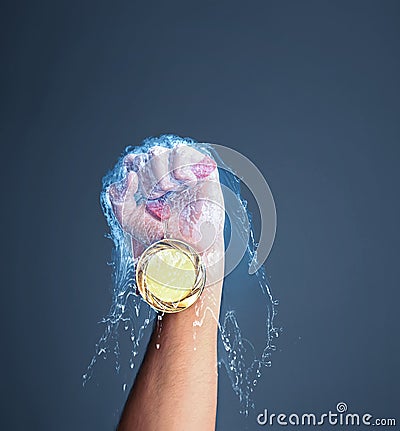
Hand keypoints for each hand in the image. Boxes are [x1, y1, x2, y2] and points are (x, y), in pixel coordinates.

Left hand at [108, 145, 224, 285]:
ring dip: (161, 170)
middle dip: (148, 175)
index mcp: (148, 183)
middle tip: (156, 194)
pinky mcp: (200, 170)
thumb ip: (120, 199)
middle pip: (148, 156)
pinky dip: (180, 164)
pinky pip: (185, 152)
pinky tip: (184, 181)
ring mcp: (183, 171)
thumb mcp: (130, 221)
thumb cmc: (163, 237)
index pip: (135, 161)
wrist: (188, 248)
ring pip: (164, 152)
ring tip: (169, 189)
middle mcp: (165, 174)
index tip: (139, 189)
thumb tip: (129, 176)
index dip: (133, 169)